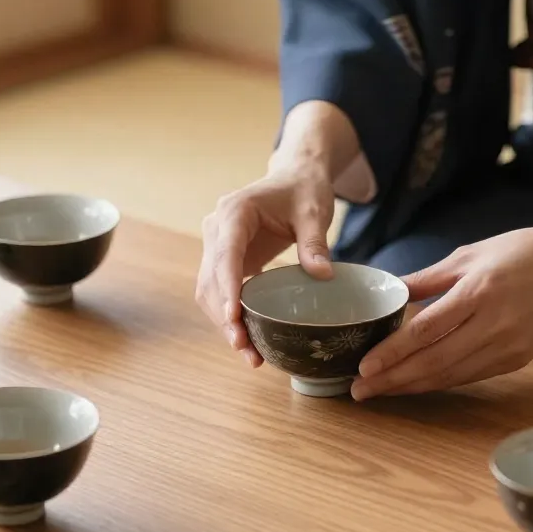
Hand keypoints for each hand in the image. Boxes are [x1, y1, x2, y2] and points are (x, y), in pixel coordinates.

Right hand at [196, 165, 334, 365]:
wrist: (294, 177)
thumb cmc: (303, 190)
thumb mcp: (314, 212)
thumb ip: (315, 242)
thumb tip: (323, 275)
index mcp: (234, 212)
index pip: (225, 254)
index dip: (227, 288)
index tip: (233, 317)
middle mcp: (217, 229)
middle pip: (211, 279)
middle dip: (224, 316)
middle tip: (245, 348)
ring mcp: (217, 245)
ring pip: (209, 290)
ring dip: (224, 323)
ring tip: (249, 354)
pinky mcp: (225, 259)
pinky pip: (220, 291)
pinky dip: (231, 315)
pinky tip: (249, 339)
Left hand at [351, 198, 532, 398]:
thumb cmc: (519, 252)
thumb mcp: (468, 255)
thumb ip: (426, 279)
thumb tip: (388, 292)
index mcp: (478, 292)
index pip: (425, 331)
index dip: (392, 354)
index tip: (364, 367)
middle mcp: (494, 324)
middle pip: (434, 362)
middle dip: (393, 380)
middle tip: (360, 391)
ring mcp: (509, 346)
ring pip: (451, 376)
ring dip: (412, 387)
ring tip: (381, 391)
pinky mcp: (518, 359)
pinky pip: (470, 376)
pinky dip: (440, 382)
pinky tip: (416, 384)